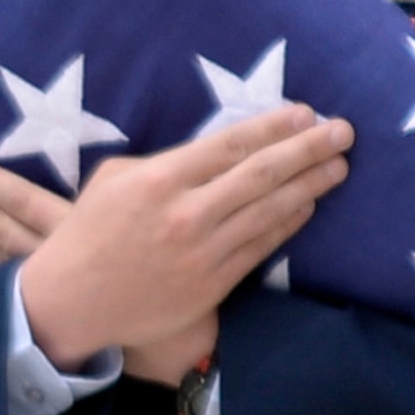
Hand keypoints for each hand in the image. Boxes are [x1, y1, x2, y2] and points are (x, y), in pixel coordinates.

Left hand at [0, 158, 214, 384]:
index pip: (22, 200)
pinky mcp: (61, 314)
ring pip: (0, 257)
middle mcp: (57, 257)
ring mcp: (54, 288)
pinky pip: (14, 294)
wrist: (184, 336)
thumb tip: (121, 172)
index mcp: (79, 229)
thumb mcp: (159, 222)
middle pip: (0, 227)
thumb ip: (133, 196)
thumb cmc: (180, 271)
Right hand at [19, 105, 351, 370]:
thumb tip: (214, 151)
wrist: (70, 302)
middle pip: (261, 174)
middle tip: (344, 132)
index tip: (306, 113)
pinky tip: (309, 206)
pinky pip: (259, 249)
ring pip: (269, 212)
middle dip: (308, 150)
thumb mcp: (113, 178)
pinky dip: (288, 225)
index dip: (274, 127)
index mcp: (160, 179)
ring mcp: (202, 253)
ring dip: (310, 186)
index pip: (230, 145)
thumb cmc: (89, 233)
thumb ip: (164, 162)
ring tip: (339, 167)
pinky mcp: (210, 286)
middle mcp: (186, 214)